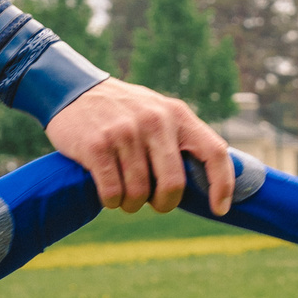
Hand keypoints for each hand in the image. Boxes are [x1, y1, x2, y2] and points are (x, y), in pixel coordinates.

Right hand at [45, 78, 236, 215]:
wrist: (75, 89)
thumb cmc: (124, 112)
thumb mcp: (158, 112)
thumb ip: (181, 139)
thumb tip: (207, 183)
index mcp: (178, 114)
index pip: (214, 152)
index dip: (222, 185)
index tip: (219, 208)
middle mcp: (155, 121)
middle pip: (173, 184)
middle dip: (164, 204)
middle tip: (154, 204)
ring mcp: (125, 132)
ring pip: (139, 193)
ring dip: (132, 204)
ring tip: (125, 196)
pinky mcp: (97, 145)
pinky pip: (112, 192)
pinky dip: (111, 201)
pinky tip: (108, 194)